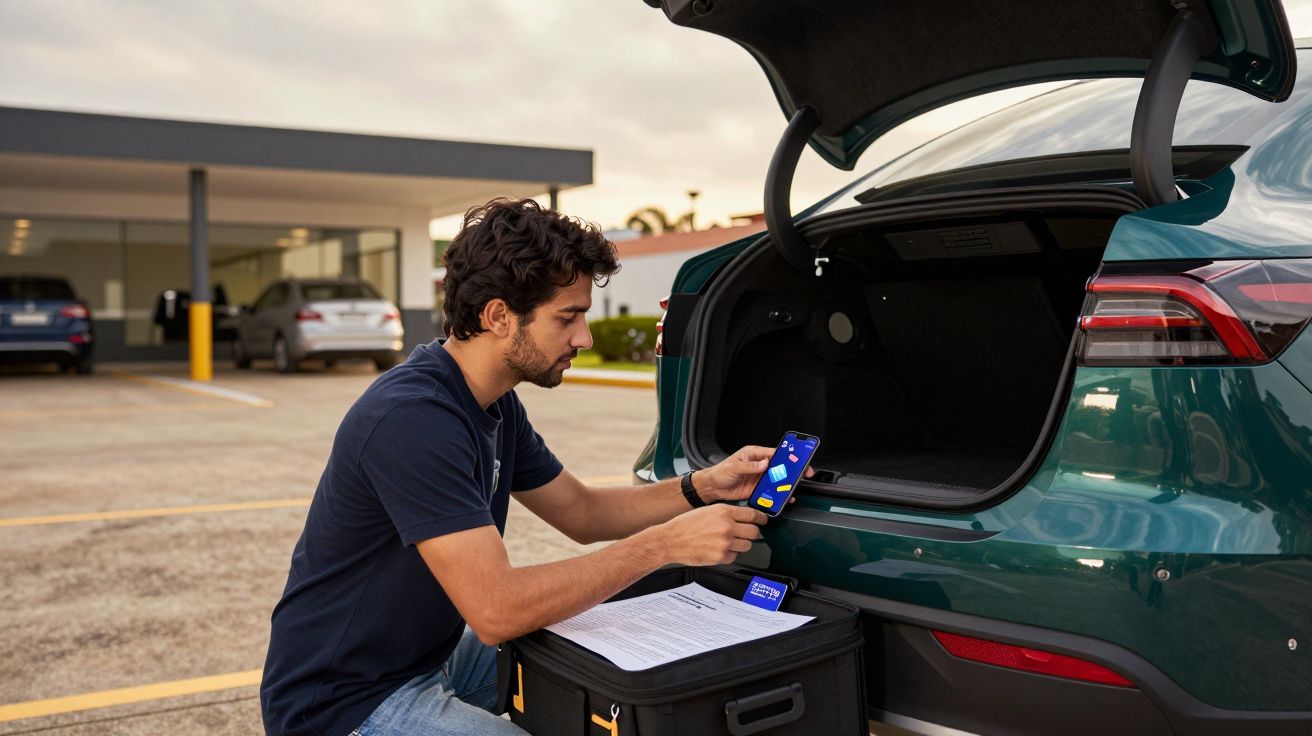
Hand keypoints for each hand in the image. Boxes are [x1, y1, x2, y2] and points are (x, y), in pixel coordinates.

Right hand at [651, 504, 767, 565]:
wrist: (670, 540)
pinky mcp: (721, 557)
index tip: (763, 520)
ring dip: (741, 544)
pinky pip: (735, 556)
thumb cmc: (686, 525)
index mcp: (724, 511)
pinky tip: (718, 549)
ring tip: (728, 542)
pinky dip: (730, 554)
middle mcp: (727, 526)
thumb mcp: (708, 510)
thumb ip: (727, 513)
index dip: (761, 518)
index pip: (752, 514)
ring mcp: (725, 543)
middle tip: (747, 533)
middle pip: (754, 531)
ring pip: (747, 545)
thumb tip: (744, 518)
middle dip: (752, 533)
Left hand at [692, 445, 814, 503]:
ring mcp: (759, 478)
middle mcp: (759, 465)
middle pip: (780, 467)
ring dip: (786, 484)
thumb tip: (764, 464)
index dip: (787, 456)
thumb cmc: (720, 472)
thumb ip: (749, 466)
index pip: (775, 453)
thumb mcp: (734, 467)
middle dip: (792, 471)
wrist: (712, 488)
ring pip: (777, 480)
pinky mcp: (757, 489)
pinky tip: (783, 498)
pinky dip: (778, 495)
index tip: (797, 460)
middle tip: (803, 475)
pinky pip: (771, 491)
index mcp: (754, 454)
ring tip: (794, 489)